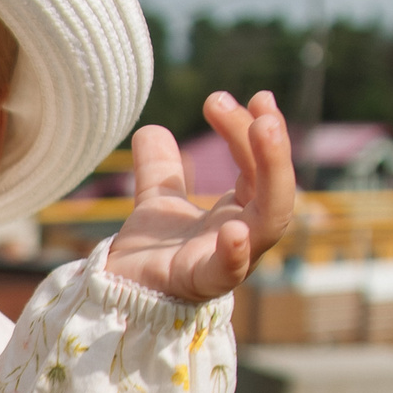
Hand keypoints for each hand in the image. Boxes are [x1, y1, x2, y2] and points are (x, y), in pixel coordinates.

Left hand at [105, 88, 294, 303]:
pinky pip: (229, 272)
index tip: (248, 96)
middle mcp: (243, 236)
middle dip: (274, 146)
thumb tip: (151, 129)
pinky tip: (233, 228)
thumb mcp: (157, 202)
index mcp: (239, 214)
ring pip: (270, 221)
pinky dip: (234, 253)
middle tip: (261, 104)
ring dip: (273, 171)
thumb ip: (159, 168)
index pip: (260, 167)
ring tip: (263, 127)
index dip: (256, 130)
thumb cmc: (151, 256)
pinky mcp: (202, 286)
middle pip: (275, 189)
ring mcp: (228, 262)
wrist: (117, 296)